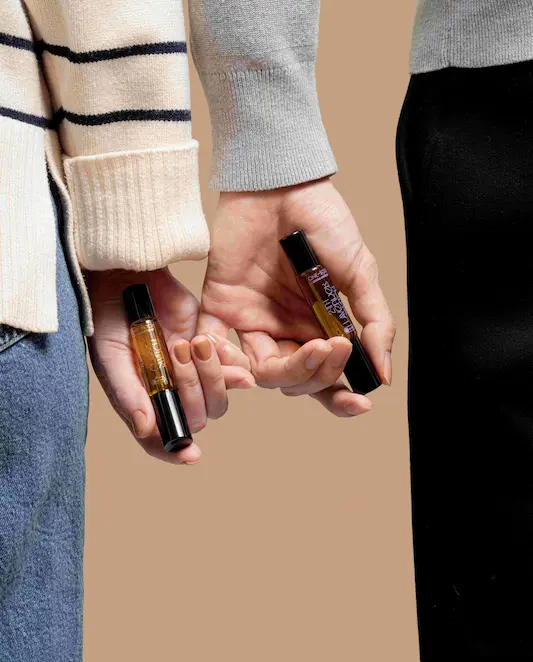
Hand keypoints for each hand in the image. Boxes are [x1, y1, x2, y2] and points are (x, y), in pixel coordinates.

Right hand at [87, 268, 253, 464]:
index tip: (191, 454)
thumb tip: (146, 430)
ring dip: (211, 374)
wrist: (128, 276)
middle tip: (175, 349)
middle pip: (198, 417)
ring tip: (192, 341)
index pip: (162, 438)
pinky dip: (227, 359)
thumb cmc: (109, 319)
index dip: (176, 450)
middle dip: (192, 388)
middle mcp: (170, 393)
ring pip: (218, 397)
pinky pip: (233, 369)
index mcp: (143, 401)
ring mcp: (191, 372)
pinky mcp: (208, 350)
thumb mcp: (111, 356)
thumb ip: (128, 394)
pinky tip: (207, 340)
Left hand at [199, 178, 394, 416]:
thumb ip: (373, 322)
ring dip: (284, 371)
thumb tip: (384, 373)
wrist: (282, 183)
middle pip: (295, 379)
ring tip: (309, 350)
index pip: (325, 376)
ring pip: (260, 371)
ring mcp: (251, 320)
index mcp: (317, 327)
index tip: (359, 403)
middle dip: (317, 374)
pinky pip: (214, 346)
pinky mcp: (220, 305)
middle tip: (333, 347)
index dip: (340, 397)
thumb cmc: (323, 222)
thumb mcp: (360, 271)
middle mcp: (284, 330)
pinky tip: (242, 364)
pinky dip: (223, 362)